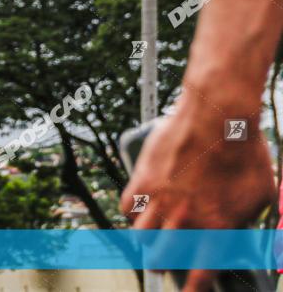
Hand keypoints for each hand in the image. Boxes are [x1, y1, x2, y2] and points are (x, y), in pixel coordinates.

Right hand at [120, 103, 273, 291]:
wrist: (218, 115)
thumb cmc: (245, 150)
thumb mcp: (263, 192)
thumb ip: (250, 219)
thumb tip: (242, 233)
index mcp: (218, 225)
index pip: (202, 270)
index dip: (193, 286)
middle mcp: (186, 217)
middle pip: (165, 257)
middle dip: (163, 266)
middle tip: (162, 267)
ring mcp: (161, 198)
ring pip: (141, 236)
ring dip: (145, 242)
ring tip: (147, 243)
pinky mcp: (143, 178)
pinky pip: (127, 206)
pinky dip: (131, 212)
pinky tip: (136, 211)